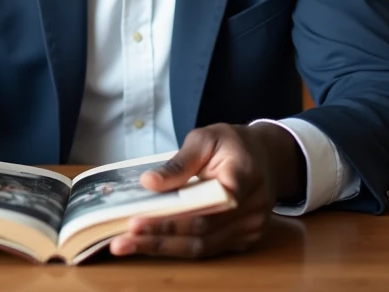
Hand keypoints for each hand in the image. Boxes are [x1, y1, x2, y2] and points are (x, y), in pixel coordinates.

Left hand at [110, 123, 304, 258]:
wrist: (268, 156)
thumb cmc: (233, 144)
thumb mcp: (206, 138)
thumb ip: (179, 162)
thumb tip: (148, 182)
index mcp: (243, 176)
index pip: (206, 207)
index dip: (171, 220)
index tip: (137, 222)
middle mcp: (252, 209)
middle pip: (201, 234)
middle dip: (158, 239)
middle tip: (121, 241)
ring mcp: (250, 228)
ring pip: (203, 248)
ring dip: (163, 249)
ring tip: (128, 246)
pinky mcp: (244, 239)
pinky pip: (208, 250)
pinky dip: (178, 248)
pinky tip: (151, 244)